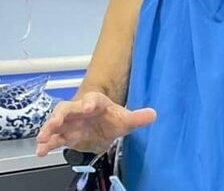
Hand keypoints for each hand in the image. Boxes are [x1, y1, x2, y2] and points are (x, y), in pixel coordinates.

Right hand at [36, 91, 155, 156]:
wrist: (104, 129)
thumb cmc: (112, 119)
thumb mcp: (127, 120)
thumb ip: (139, 117)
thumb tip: (154, 114)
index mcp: (97, 103)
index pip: (92, 99)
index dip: (89, 102)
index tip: (88, 107)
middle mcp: (80, 111)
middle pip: (67, 108)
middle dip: (60, 114)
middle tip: (56, 122)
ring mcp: (71, 123)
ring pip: (56, 122)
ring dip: (48, 129)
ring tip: (42, 138)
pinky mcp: (65, 136)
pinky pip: (54, 139)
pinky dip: (46, 144)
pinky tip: (41, 151)